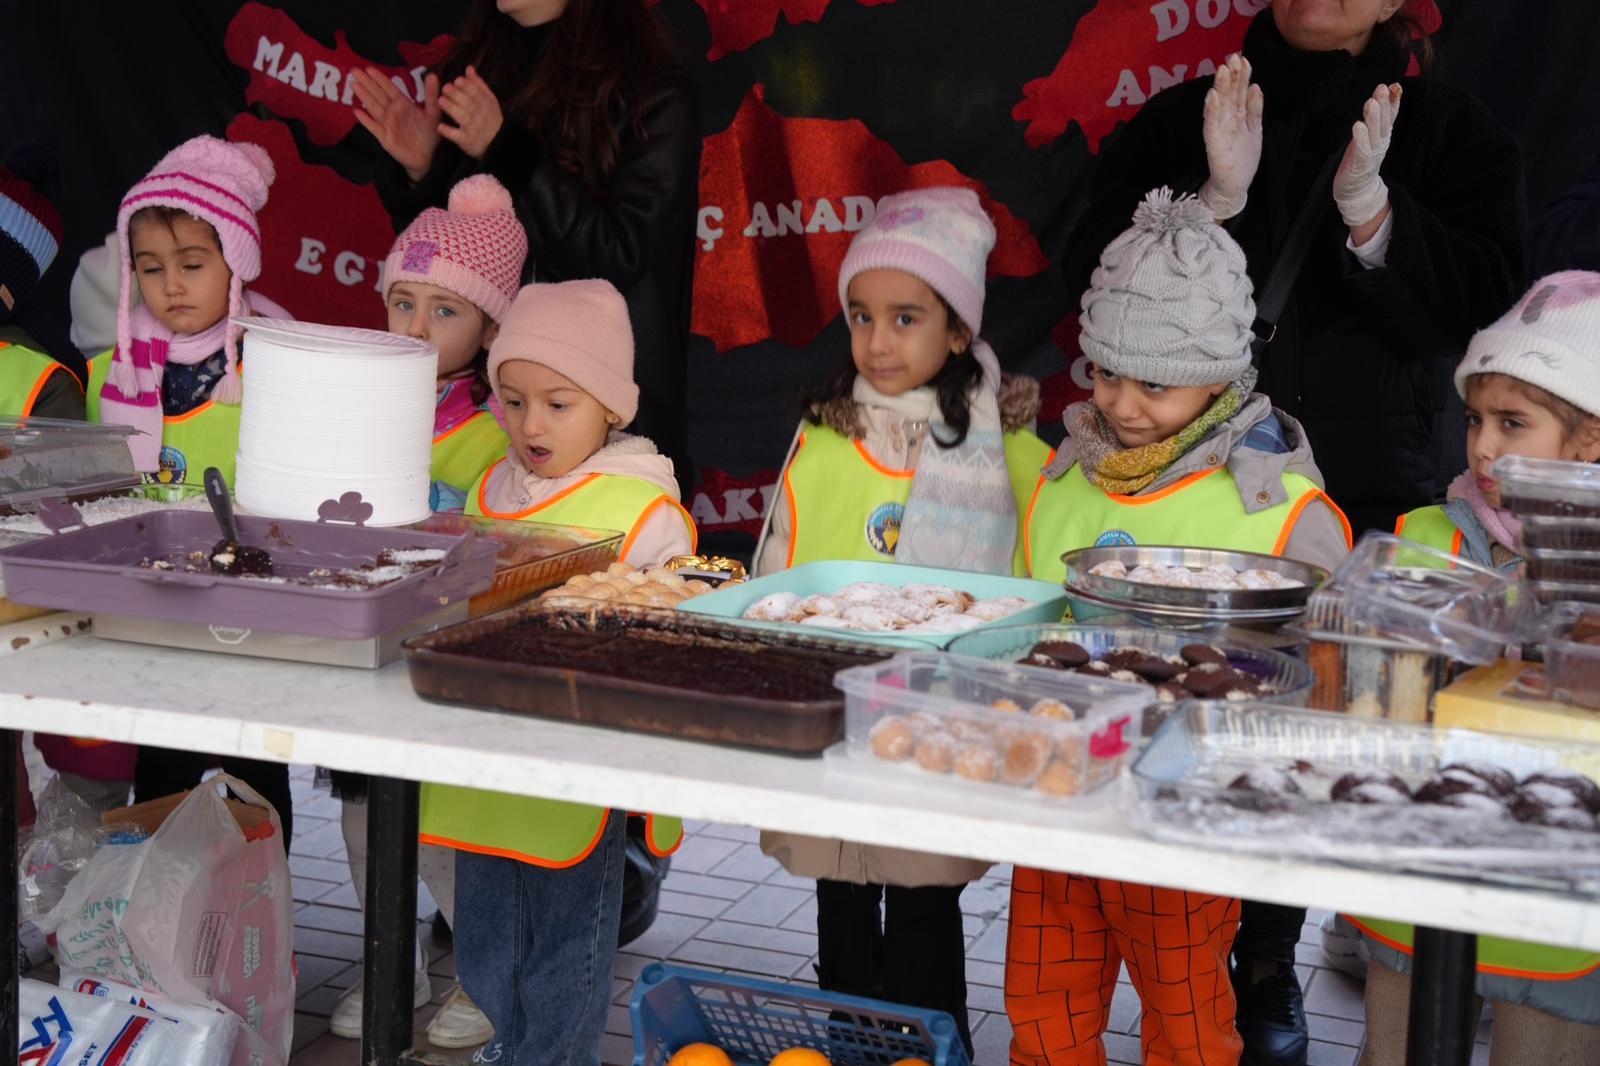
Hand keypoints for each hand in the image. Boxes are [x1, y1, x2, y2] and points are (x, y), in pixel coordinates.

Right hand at [353, 67, 442, 182]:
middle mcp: (393, 112)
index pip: (389, 89)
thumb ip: (431, 95)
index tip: (369, 68)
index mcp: (403, 105)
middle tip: (354, 70)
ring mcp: (387, 125)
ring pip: (374, 108)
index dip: (380, 79)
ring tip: (354, 85)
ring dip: (364, 97)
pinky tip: (357, 112)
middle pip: (378, 95)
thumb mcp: (432, 113)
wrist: (428, 158)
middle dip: (367, 83)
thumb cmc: (429, 135)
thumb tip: (432, 75)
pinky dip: (366, 121)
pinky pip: (374, 128)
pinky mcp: (386, 138)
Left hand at [438, 66, 503, 160]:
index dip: (466, 85)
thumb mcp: (489, 101)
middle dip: (456, 94)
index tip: (457, 80)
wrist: (497, 144)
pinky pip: (457, 136)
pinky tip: (440, 127)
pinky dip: (448, 132)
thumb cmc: (490, 119)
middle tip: (445, 88)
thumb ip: (479, 85)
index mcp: (486, 104)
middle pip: (468, 102)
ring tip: (440, 100)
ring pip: (462, 117)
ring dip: (450, 108)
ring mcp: (474, 129)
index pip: (476, 92)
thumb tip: (469, 68)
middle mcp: (480, 116)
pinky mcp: (467, 141)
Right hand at [1199, 54, 1263, 220]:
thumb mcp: (1254, 130)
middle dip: (1231, 76)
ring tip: (1222, 70)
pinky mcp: (1214, 146)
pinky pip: (1211, 126)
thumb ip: (1254, 109)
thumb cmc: (1242, 161)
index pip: (1239, 92)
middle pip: (1229, 95)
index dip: (1242, 76)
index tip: (1244, 58)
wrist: (1234, 188)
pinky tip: (1212, 97)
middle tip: (1232, 57)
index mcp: (1237, 117)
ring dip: (1220, 87)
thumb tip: (1256, 86)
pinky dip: (1211, 111)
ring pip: (1220, 106)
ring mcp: (1219, 133)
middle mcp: (1226, 122)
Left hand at [1335, 83, 1402, 230]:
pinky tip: (1358, 126)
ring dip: (1372, 117)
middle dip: (1383, 104)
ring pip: (1373, 133)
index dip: (1394, 100)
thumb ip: (1379, 116)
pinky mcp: (1360, 165)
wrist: (1358, 190)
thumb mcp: (1373, 135)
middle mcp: (1380, 142)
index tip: (1395, 86)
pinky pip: (1361, 149)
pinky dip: (1360, 138)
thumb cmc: (1362, 158)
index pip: (1391, 114)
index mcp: (1383, 134)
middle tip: (1382, 89)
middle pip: (1383, 121)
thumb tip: (1386, 91)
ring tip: (1370, 102)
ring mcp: (1371, 153)